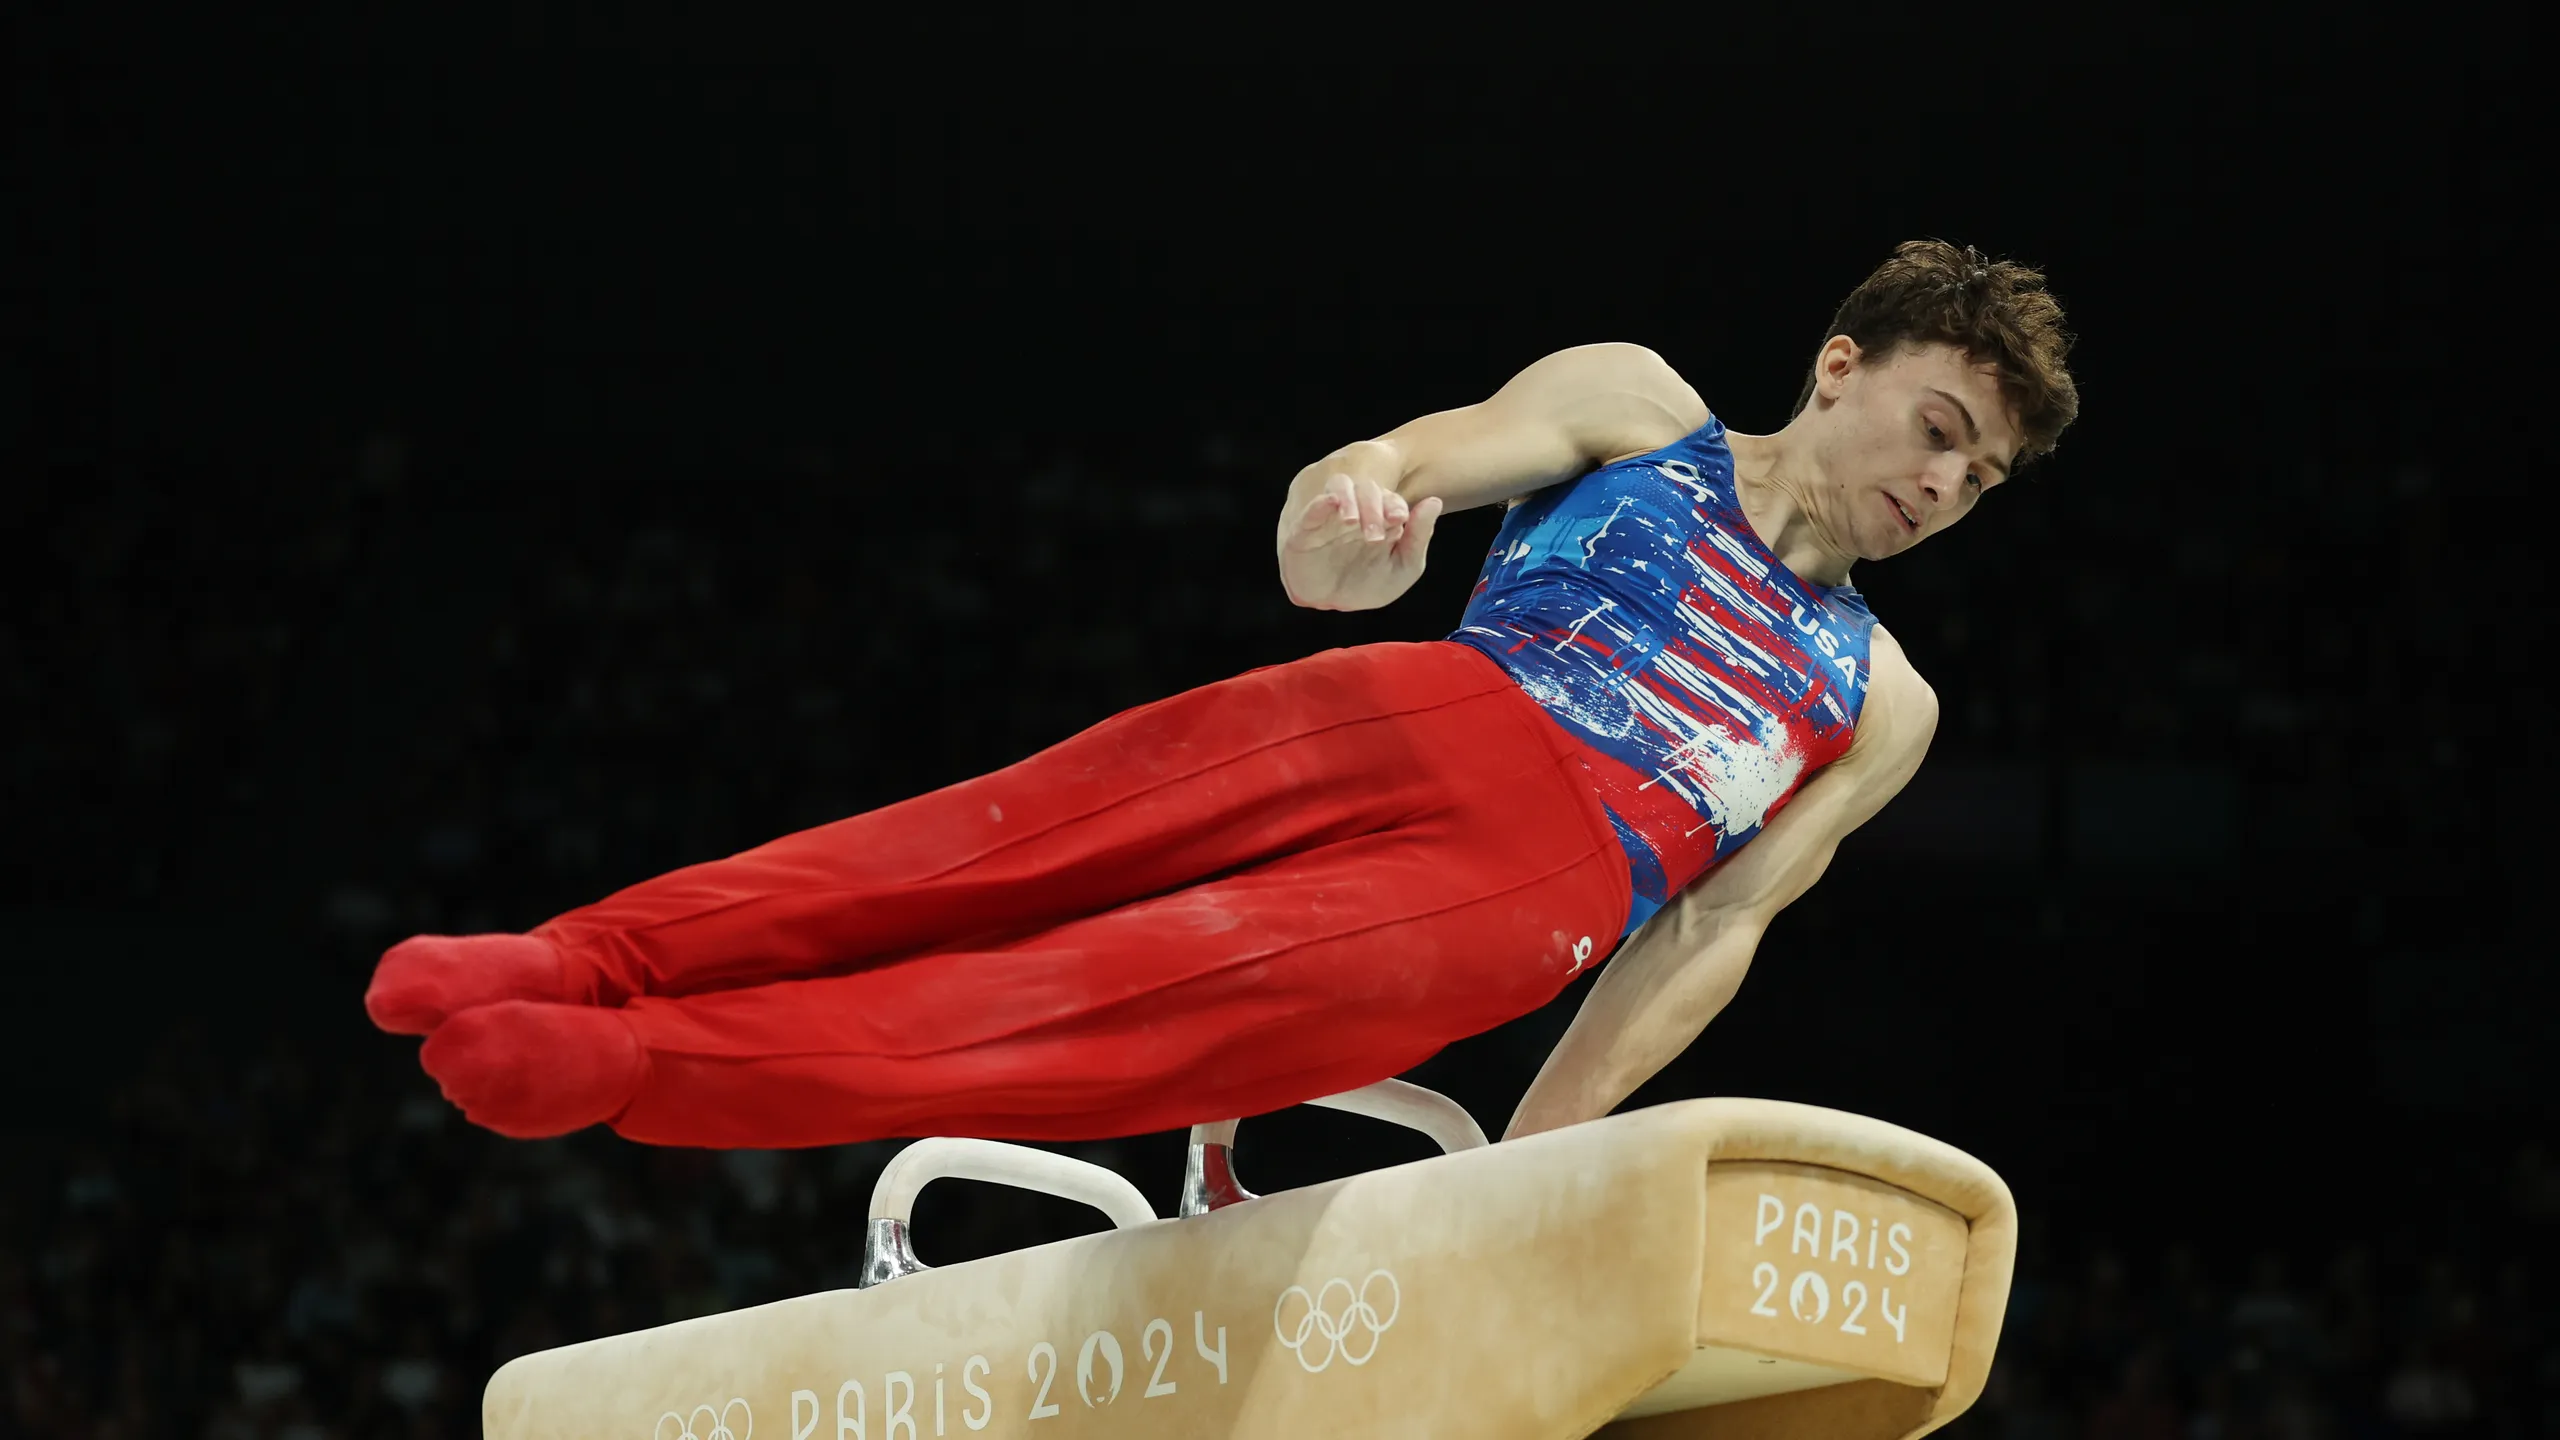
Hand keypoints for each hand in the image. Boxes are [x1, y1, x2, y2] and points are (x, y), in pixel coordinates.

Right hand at [1278, 471, 1444, 610]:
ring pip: (1338, 489)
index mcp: (1381, 516)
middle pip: (1366, 491)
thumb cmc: (1370, 583)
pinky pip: (1310, 513)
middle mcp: (1357, 510)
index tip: (1401, 518)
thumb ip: (1419, 536)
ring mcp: (1330, 518)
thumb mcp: (1403, 567)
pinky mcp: (1304, 532)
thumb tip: (1435, 501)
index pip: (1390, 500)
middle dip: (1373, 506)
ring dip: (1348, 500)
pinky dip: (1319, 504)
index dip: (1395, 505)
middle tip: (1376, 533)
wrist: (1335, 603)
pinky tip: (1331, 504)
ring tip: (1352, 521)